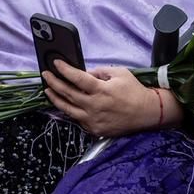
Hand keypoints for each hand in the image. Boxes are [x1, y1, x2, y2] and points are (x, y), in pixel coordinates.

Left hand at [43, 61, 181, 137]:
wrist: (148, 113)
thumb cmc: (134, 91)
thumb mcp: (119, 73)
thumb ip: (100, 72)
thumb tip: (84, 73)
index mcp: (101, 90)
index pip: (77, 78)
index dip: (64, 70)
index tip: (55, 63)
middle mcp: (95, 106)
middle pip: (68, 93)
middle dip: (54, 82)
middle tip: (46, 75)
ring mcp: (94, 120)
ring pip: (68, 109)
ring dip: (55, 98)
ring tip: (48, 90)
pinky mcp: (95, 130)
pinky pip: (78, 119)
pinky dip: (69, 110)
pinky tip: (63, 104)